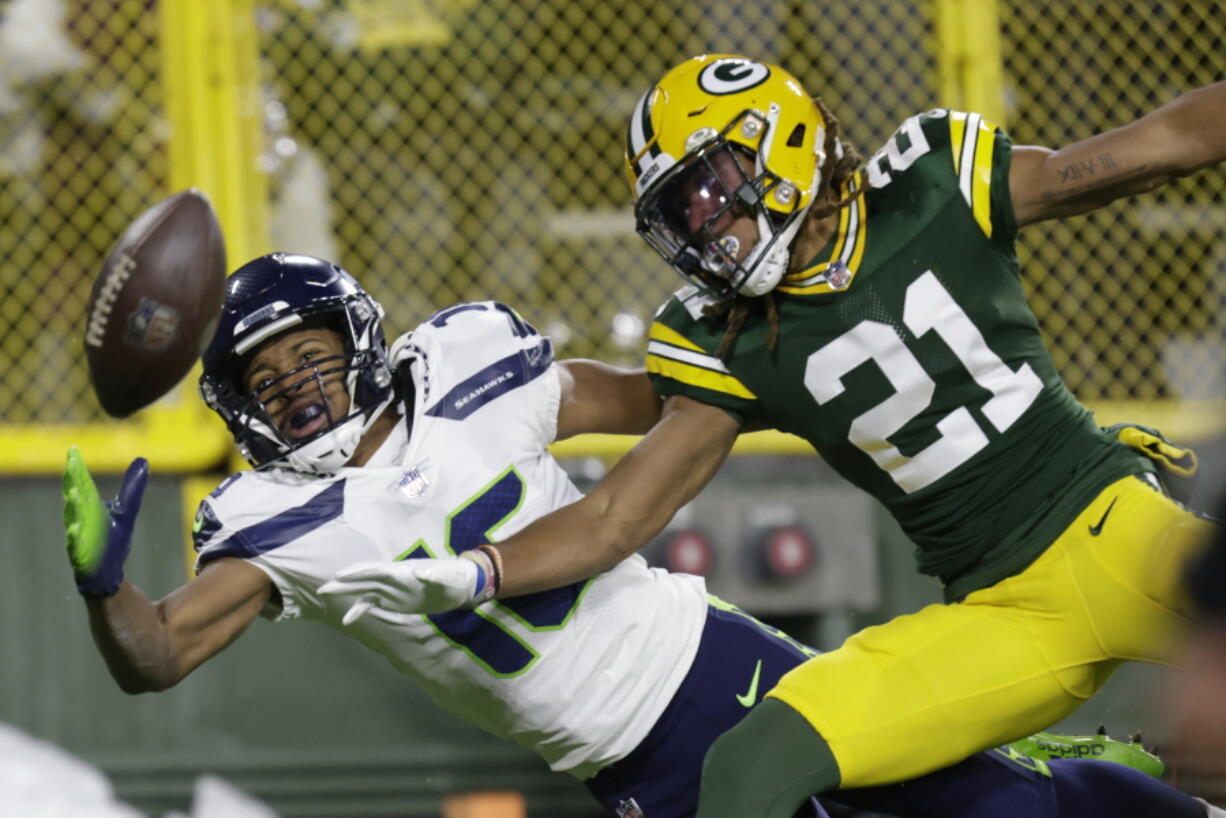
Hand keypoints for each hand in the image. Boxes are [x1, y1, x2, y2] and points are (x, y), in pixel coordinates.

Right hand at [61, 447, 147, 597]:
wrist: (105, 573)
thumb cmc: (111, 539)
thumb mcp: (125, 512)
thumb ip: (132, 488)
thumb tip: (142, 460)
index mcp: (90, 508)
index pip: (83, 485)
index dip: (77, 468)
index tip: (73, 450)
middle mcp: (81, 519)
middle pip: (76, 498)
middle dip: (72, 482)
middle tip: (70, 466)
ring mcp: (78, 537)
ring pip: (74, 520)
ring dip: (73, 507)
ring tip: (73, 493)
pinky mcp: (81, 555)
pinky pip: (77, 546)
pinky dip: (75, 538)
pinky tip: (75, 530)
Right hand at [317, 549, 497, 623]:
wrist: (460, 586)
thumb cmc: (454, 577)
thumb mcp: (447, 576)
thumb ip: (434, 574)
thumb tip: (419, 571)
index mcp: (402, 571)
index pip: (376, 570)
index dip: (359, 572)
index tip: (340, 575)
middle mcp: (393, 579)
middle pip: (364, 579)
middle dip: (344, 583)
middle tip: (323, 588)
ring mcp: (392, 590)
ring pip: (364, 591)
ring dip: (347, 593)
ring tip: (326, 596)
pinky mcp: (394, 601)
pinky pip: (372, 604)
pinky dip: (359, 610)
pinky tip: (347, 620)